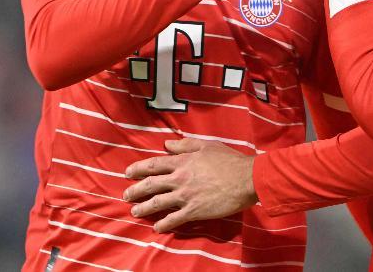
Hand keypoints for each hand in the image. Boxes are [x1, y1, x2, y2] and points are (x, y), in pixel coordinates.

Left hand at [123, 139, 256, 232]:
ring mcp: (185, 196)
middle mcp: (179, 178)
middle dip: (135, 191)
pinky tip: (156, 228)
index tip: (127, 173)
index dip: (138, 169)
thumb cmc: (230, 160)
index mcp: (183, 161)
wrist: (246, 179)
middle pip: (150, 185)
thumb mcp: (208, 145)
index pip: (154, 165)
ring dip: (143, 208)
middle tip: (126, 195)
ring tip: (135, 211)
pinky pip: (173, 219)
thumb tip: (167, 144)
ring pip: (157, 203)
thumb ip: (186, 144)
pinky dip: (163, 224)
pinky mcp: (193, 211)